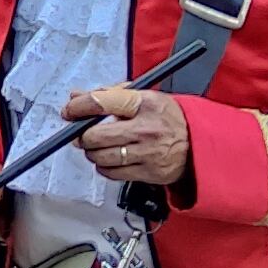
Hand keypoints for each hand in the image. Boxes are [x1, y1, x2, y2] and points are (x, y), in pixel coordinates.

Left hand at [68, 90, 189, 188]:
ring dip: (92, 152)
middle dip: (82, 135)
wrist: (198, 143)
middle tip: (82, 134)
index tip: (69, 111)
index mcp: (143, 103)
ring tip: (98, 146)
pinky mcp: (148, 173)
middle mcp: (145, 129)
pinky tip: (110, 159)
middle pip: (95, 135)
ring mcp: (147, 153)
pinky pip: (112, 173)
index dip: (78, 107)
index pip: (101, 102)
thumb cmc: (167, 117)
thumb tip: (76, 96)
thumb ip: (109, 94)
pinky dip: (104, 166)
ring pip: (101, 157)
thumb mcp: (144, 96)